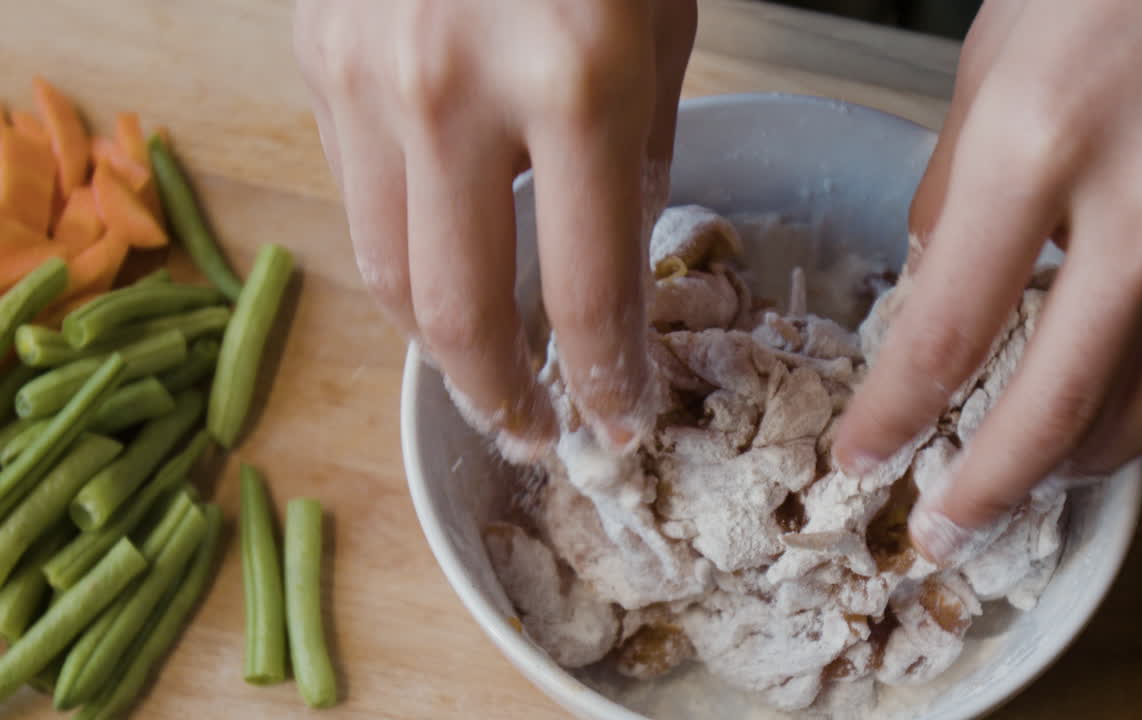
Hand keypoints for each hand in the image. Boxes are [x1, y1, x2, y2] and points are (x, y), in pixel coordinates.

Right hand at [294, 0, 695, 457]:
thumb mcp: (661, 19)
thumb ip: (644, 149)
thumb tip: (622, 267)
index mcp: (574, 84)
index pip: (585, 291)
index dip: (605, 379)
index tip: (621, 418)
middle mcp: (452, 93)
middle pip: (457, 313)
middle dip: (498, 397)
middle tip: (532, 430)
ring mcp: (366, 76)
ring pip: (385, 270)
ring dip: (438, 344)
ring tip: (482, 369)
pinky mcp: (315, 55)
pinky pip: (353, 191)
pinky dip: (403, 245)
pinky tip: (443, 257)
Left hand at [834, 0, 1141, 564]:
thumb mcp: (995, 59)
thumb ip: (957, 185)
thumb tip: (934, 280)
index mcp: (1041, 146)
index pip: (945, 333)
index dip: (894, 415)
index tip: (861, 457)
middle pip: (1060, 405)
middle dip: (989, 490)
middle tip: (942, 532)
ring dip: (1077, 460)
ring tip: (1024, 480)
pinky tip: (1113, 390)